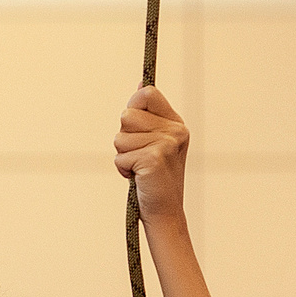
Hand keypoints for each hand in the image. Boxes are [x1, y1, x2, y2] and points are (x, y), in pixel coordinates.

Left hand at [113, 86, 188, 222]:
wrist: (165, 212)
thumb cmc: (154, 178)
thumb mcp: (154, 141)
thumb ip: (147, 115)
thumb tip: (140, 84)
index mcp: (175, 123)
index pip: (147, 94)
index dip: (134, 108)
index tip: (137, 128)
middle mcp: (175, 130)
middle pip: (127, 114)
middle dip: (125, 137)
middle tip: (139, 155)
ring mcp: (166, 144)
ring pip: (120, 137)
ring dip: (123, 154)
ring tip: (139, 167)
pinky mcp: (153, 158)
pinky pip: (120, 156)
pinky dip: (123, 169)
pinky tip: (138, 177)